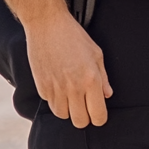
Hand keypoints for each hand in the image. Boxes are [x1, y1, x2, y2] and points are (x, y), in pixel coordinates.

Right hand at [24, 8, 112, 127]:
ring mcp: (56, 90)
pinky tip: (61, 88)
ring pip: (64, 115)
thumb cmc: (74, 37)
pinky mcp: (41, 88)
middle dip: (86, 118)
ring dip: (70, 110)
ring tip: (73, 97)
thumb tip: (107, 95)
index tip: (100, 115)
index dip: (100, 118)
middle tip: (87, 107)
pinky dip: (57, 101)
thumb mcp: (96, 54)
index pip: (97, 114)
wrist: (48, 26)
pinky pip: (51, 105)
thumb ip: (103, 78)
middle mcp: (73, 88)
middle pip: (80, 121)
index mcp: (91, 80)